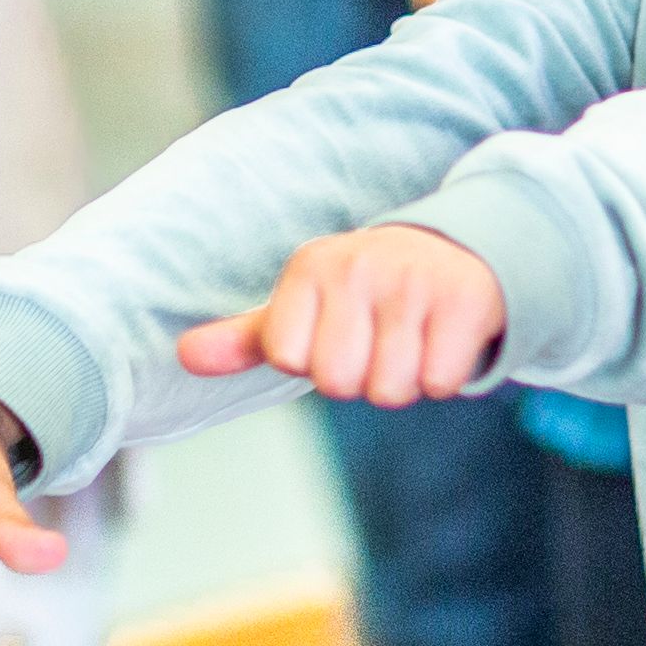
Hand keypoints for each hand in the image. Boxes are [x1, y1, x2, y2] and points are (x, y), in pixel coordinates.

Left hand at [180, 223, 506, 407]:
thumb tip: (182, 356)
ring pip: (391, 389)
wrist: (454, 255)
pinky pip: (439, 382)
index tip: (337, 333)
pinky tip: (442, 338)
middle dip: (361, 379)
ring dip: (404, 380)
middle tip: (378, 341)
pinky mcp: (463, 298)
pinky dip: (444, 376)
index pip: (289, 359)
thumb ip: (243, 339)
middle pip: (339, 382)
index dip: (315, 364)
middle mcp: (358, 264)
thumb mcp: (301, 310)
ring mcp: (413, 279)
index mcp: (310, 267)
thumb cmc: (363, 297)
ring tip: (411, 338)